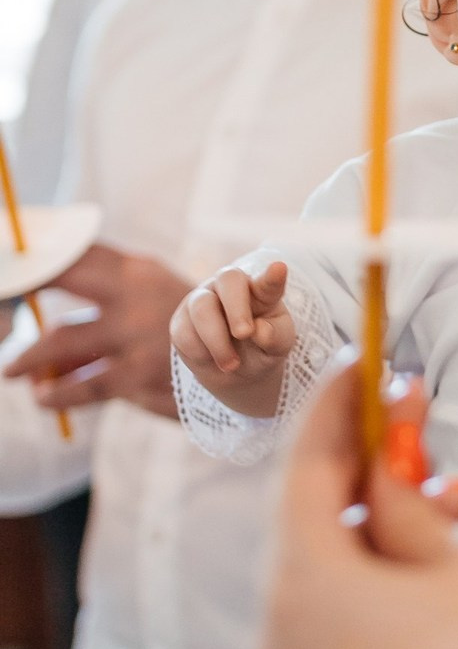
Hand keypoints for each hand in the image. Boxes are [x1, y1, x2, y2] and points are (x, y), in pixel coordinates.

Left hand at [4, 244, 190, 416]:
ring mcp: (135, 332)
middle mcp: (134, 292)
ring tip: (12, 371)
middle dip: (24, 285)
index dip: (40, 256)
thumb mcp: (147, 298)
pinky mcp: (138, 373)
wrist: (242, 355)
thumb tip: (48, 322)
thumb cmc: (180, 325)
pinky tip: (43, 397)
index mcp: (135, 268)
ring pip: (62, 339)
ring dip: (28, 357)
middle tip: (1, 296)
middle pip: (62, 276)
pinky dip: (57, 393)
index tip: (12, 265)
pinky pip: (83, 386)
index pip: (77, 251)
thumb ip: (102, 299)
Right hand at [169, 261, 293, 416]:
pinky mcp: (181, 321)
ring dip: (217, 341)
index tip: (279, 269)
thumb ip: (275, 337)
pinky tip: (211, 359)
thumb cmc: (262, 349)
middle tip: (245, 334)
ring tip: (232, 365)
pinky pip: (185, 333)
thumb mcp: (278, 346)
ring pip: (202, 308)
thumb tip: (260, 331)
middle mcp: (229, 287)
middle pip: (228, 280)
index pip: (267, 282)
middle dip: (236, 309)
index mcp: (260, 291)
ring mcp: (202, 300)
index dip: (272, 277)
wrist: (235, 371)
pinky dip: (201, 353)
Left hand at [260, 356, 457, 648]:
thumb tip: (383, 467)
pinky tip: (435, 569)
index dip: (338, 410)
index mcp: (303, 586)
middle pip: (310, 527)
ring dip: (376, 533)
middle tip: (413, 423)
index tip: (366, 366)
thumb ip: (407, 505)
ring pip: (326, 582)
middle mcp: (277, 637)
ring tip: (448, 492)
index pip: (306, 470)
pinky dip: (375, 592)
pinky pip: (336, 633)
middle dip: (362, 472)